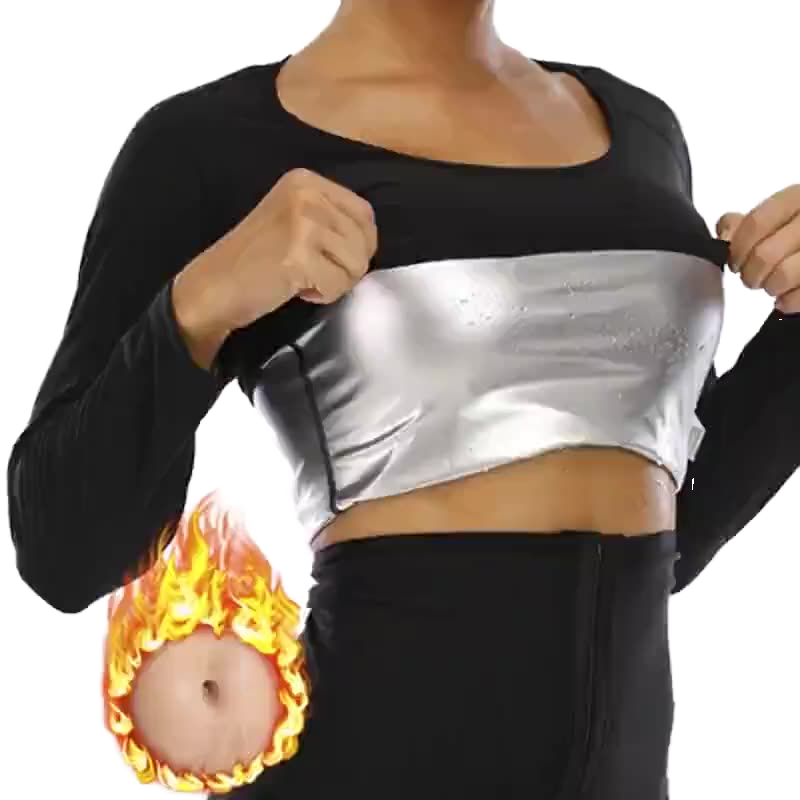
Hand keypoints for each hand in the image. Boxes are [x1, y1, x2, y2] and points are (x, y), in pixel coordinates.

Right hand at [176, 167, 377, 344]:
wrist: (213, 287)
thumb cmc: (254, 261)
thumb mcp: (293, 220)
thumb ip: (329, 218)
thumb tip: (370, 240)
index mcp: (306, 181)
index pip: (364, 214)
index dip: (359, 245)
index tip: (331, 258)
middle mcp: (306, 194)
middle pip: (365, 240)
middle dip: (347, 267)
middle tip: (314, 271)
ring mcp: (303, 223)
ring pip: (356, 264)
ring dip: (335, 282)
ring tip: (303, 279)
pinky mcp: (299, 255)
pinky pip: (338, 285)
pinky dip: (322, 295)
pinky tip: (295, 288)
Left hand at [716, 183, 799, 312]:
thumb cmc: (798, 235)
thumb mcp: (778, 218)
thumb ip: (746, 223)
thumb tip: (725, 232)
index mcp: (798, 198)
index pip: (756, 223)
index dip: (737, 249)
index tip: (734, 261)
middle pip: (764, 254)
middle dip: (750, 274)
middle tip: (752, 278)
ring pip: (782, 276)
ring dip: (769, 287)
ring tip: (772, 285)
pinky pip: (799, 296)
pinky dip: (786, 302)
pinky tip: (785, 298)